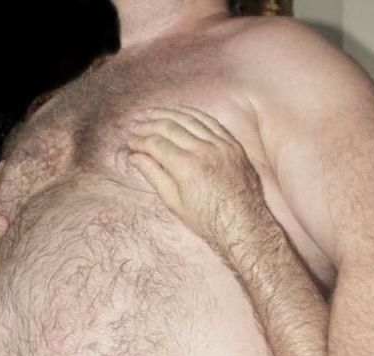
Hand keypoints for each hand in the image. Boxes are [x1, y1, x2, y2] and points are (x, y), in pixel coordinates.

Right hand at [128, 107, 262, 248]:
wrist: (242, 224)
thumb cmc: (207, 220)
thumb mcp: (175, 203)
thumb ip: (155, 176)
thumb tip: (135, 157)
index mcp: (186, 168)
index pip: (156, 144)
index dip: (139, 141)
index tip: (130, 142)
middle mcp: (204, 151)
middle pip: (170, 127)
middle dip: (149, 124)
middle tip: (135, 125)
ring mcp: (221, 145)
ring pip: (189, 119)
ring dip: (168, 113)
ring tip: (152, 113)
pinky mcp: (233, 144)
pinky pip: (210, 122)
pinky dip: (193, 114)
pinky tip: (180, 112)